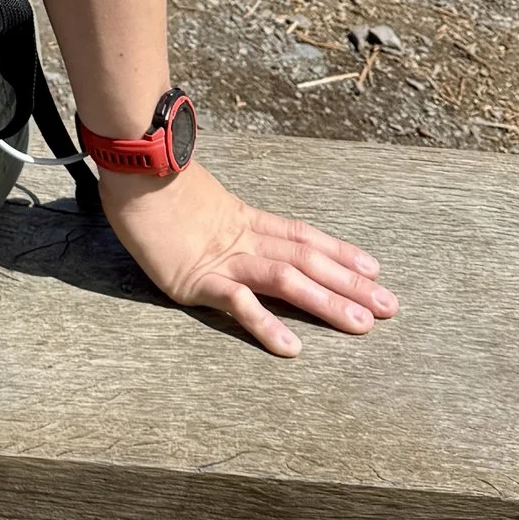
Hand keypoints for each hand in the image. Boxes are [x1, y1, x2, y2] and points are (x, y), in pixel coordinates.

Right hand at [103, 162, 395, 356]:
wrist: (127, 172)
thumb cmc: (149, 181)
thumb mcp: (191, 197)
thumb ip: (210, 212)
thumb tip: (215, 218)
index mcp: (242, 219)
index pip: (302, 235)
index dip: (339, 252)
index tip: (373, 268)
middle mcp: (242, 238)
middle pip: (308, 259)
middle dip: (351, 284)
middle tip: (391, 306)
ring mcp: (223, 258)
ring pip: (287, 279)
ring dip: (327, 303)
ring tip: (361, 324)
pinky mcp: (197, 279)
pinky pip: (239, 304)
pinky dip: (266, 324)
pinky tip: (291, 347)